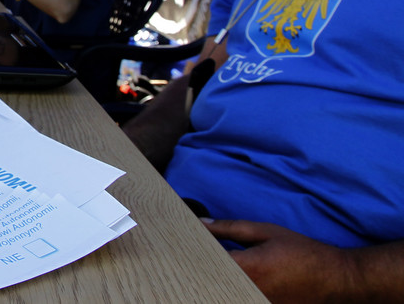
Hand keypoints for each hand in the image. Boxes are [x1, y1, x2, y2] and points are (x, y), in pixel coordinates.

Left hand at [204, 219, 351, 302]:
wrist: (336, 279)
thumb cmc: (302, 251)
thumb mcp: (265, 232)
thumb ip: (229, 228)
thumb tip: (201, 223)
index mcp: (248, 268)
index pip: (206, 261)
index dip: (193, 252)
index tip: (185, 245)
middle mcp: (249, 290)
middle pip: (211, 280)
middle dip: (202, 266)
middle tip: (195, 255)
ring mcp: (256, 301)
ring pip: (223, 290)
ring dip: (217, 278)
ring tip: (219, 265)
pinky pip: (238, 295)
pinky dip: (231, 287)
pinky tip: (234, 277)